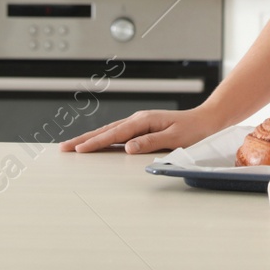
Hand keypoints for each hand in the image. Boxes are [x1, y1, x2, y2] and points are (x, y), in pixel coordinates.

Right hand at [60, 106, 223, 154]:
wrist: (206, 120)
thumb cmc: (193, 130)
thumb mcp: (174, 138)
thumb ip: (150, 142)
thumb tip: (128, 148)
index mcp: (144, 121)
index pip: (114, 134)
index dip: (95, 143)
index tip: (78, 150)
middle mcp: (139, 119)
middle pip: (106, 131)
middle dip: (83, 139)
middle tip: (63, 148)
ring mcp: (139, 123)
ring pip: (109, 131)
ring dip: (90, 138)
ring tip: (72, 146)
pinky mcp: (141, 127)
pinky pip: (117, 133)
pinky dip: (103, 138)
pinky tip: (95, 143)